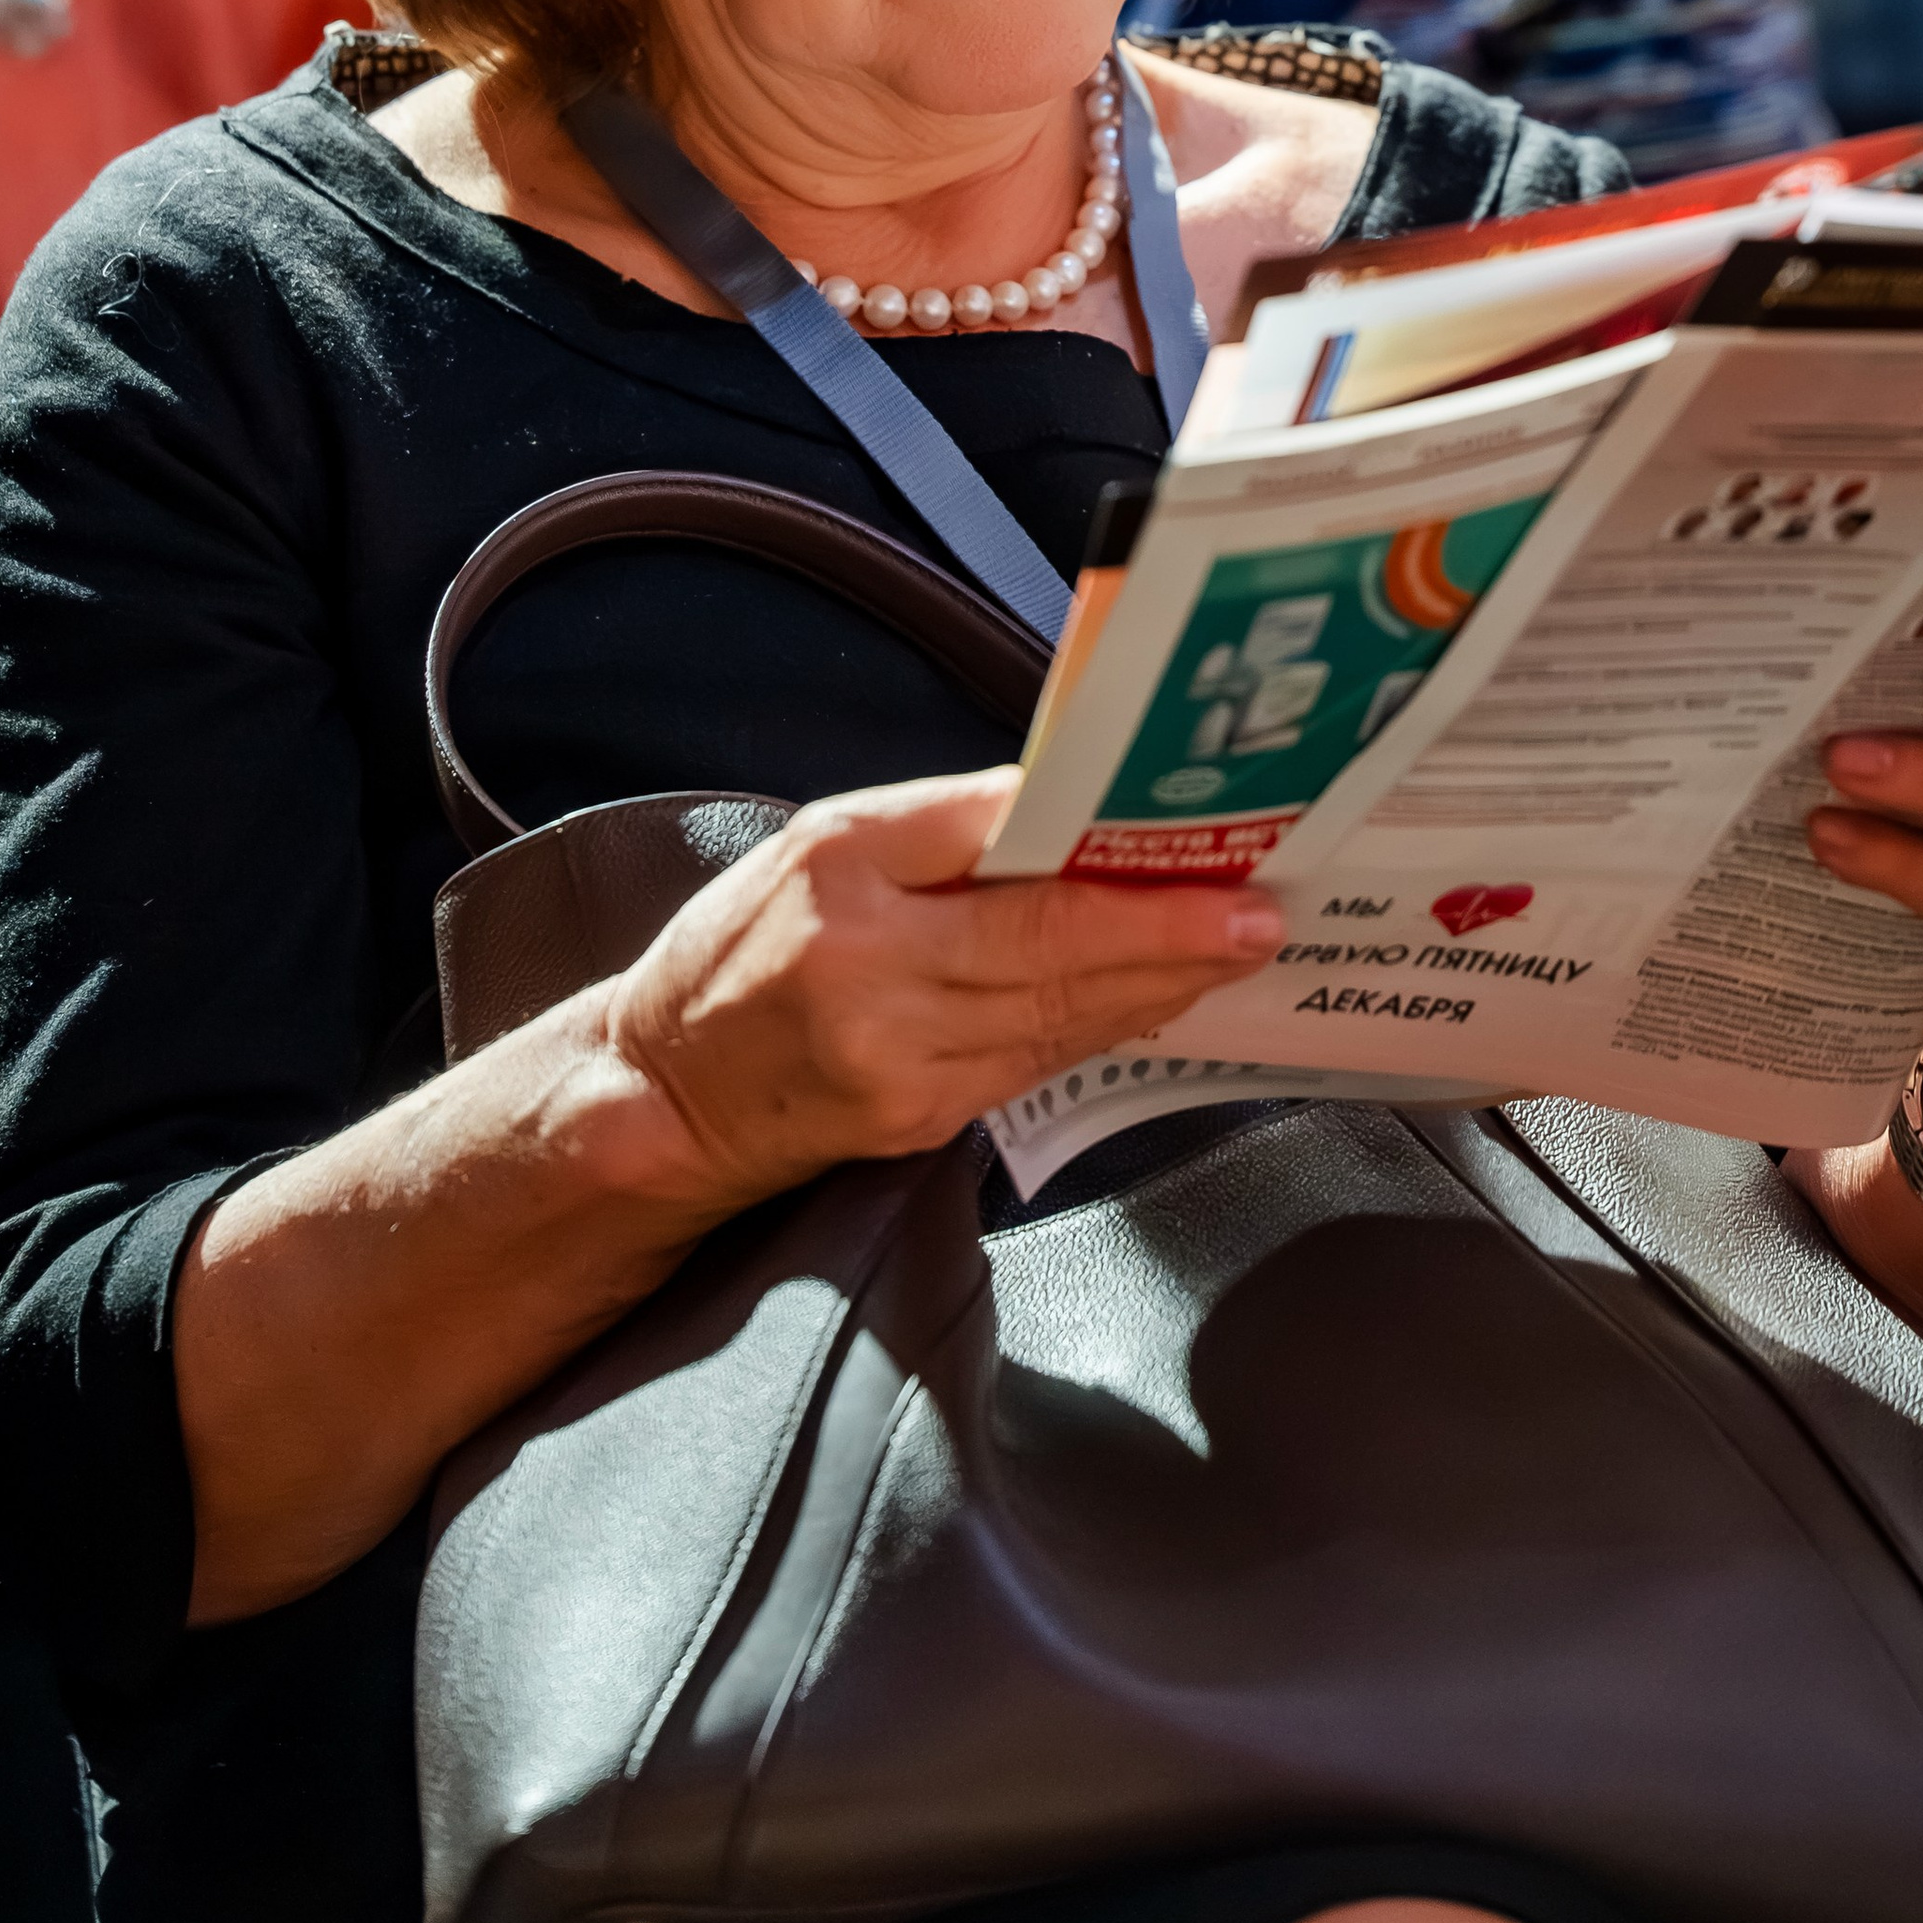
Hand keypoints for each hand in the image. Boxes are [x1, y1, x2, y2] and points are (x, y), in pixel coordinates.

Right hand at [603, 768, 1280, 1225]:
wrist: (665, 1092)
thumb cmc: (741, 947)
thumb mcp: (825, 839)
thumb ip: (947, 819)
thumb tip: (1066, 799)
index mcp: (850, 890)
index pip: (1016, 887)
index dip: (1132, 892)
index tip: (1218, 878)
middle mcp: (877, 984)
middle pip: (1054, 961)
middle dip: (1171, 943)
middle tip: (1258, 918)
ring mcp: (904, 1069)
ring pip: (1060, 1021)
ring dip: (1154, 987)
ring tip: (1227, 952)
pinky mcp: (922, 1124)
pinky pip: (1035, 1065)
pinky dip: (1100, 1028)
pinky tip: (1150, 1002)